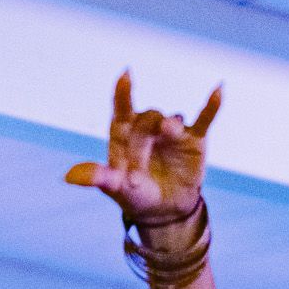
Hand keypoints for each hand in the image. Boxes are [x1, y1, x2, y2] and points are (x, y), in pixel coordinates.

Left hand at [66, 71, 219, 224]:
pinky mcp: (194, 139)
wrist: (164, 212)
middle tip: (137, 177)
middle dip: (143, 141)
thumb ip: (97, 178)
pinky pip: (204, 118)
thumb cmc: (134, 196)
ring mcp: (171, 131)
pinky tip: (219, 89)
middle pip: (146, 119)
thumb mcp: (115, 189)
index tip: (125, 76)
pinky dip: (212, 105)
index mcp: (124, 134)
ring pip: (171, 119)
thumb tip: (68, 176)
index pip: (121, 109)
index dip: (123, 93)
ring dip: (171, 124)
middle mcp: (147, 128)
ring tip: (170, 130)